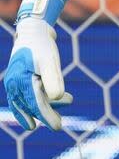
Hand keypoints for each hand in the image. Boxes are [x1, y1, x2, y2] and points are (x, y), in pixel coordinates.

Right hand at [4, 0, 71, 131]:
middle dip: (46, 114)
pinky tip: (50, 103)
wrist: (33, 31)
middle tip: (59, 124)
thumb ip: (53, 79)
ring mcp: (13, 83)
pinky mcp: (18, 81)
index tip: (57, 126)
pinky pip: (23, 99)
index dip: (46, 116)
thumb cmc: (42, 46)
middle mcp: (13, 84)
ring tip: (65, 103)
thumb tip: (56, 97)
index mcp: (20, 80)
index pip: (35, 104)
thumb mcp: (50, 61)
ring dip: (45, 107)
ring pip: (27, 104)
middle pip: (30, 106)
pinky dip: (35, 104)